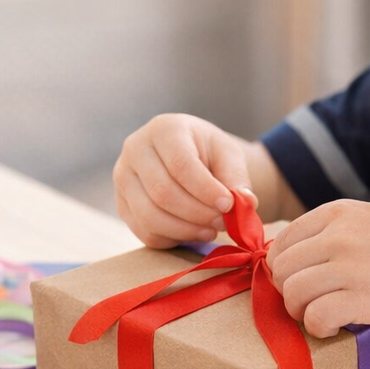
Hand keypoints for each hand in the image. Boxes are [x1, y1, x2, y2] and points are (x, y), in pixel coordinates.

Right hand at [113, 113, 255, 248]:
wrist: (186, 158)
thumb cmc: (208, 154)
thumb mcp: (228, 156)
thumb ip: (237, 178)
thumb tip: (247, 203)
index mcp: (164, 129)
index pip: (181, 165)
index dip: (206, 190)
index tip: (229, 205)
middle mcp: (135, 150)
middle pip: (163, 193)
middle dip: (198, 214)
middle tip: (223, 222)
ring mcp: (123, 179)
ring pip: (151, 217)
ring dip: (186, 230)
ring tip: (210, 229)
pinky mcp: (122, 205)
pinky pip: (145, 232)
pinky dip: (173, 238)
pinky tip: (193, 232)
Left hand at [266, 200, 369, 337]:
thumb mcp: (366, 220)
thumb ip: (328, 233)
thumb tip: (282, 259)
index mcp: (337, 213)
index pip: (281, 243)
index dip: (283, 270)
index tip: (301, 282)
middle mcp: (340, 236)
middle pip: (282, 270)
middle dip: (288, 292)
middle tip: (309, 303)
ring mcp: (351, 266)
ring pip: (293, 293)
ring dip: (300, 312)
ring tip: (321, 315)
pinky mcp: (363, 298)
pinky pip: (316, 317)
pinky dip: (318, 328)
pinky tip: (334, 327)